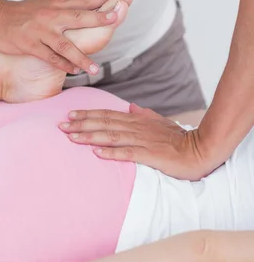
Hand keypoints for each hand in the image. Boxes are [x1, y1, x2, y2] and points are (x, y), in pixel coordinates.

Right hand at [0, 0, 122, 73]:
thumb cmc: (23, 12)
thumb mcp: (46, 4)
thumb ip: (66, 7)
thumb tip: (90, 7)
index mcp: (56, 5)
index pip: (84, 1)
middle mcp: (50, 16)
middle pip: (78, 17)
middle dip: (98, 18)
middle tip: (115, 19)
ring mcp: (40, 31)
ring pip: (65, 45)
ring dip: (81, 58)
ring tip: (95, 69)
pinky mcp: (30, 45)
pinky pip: (50, 57)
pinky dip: (63, 65)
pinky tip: (74, 71)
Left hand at [59, 104, 210, 179]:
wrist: (200, 150)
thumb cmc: (179, 138)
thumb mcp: (160, 122)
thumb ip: (144, 115)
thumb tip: (131, 106)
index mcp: (137, 120)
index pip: (107, 115)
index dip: (87, 114)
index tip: (69, 115)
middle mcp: (136, 127)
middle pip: (103, 123)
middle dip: (80, 124)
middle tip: (60, 126)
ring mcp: (142, 141)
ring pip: (111, 136)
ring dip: (89, 136)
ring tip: (71, 137)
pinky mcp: (150, 155)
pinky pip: (127, 153)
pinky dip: (111, 152)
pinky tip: (96, 153)